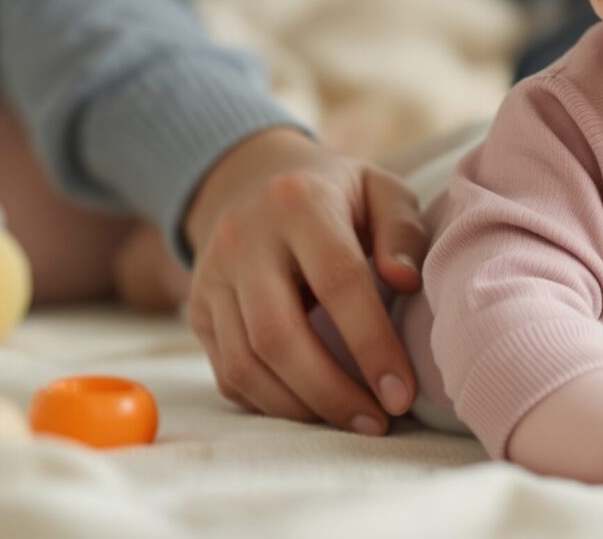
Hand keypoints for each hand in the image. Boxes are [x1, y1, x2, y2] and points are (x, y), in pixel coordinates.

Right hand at [183, 127, 428, 435]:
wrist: (253, 180)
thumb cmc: (338, 195)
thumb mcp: (380, 192)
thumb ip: (401, 232)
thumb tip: (405, 281)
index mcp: (299, 203)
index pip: (338, 282)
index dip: (372, 344)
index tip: (402, 392)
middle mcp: (244, 240)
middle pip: (278, 335)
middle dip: (332, 392)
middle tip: (377, 422)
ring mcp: (212, 278)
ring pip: (245, 363)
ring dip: (302, 407)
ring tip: (353, 420)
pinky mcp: (198, 311)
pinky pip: (228, 373)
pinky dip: (271, 403)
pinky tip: (313, 408)